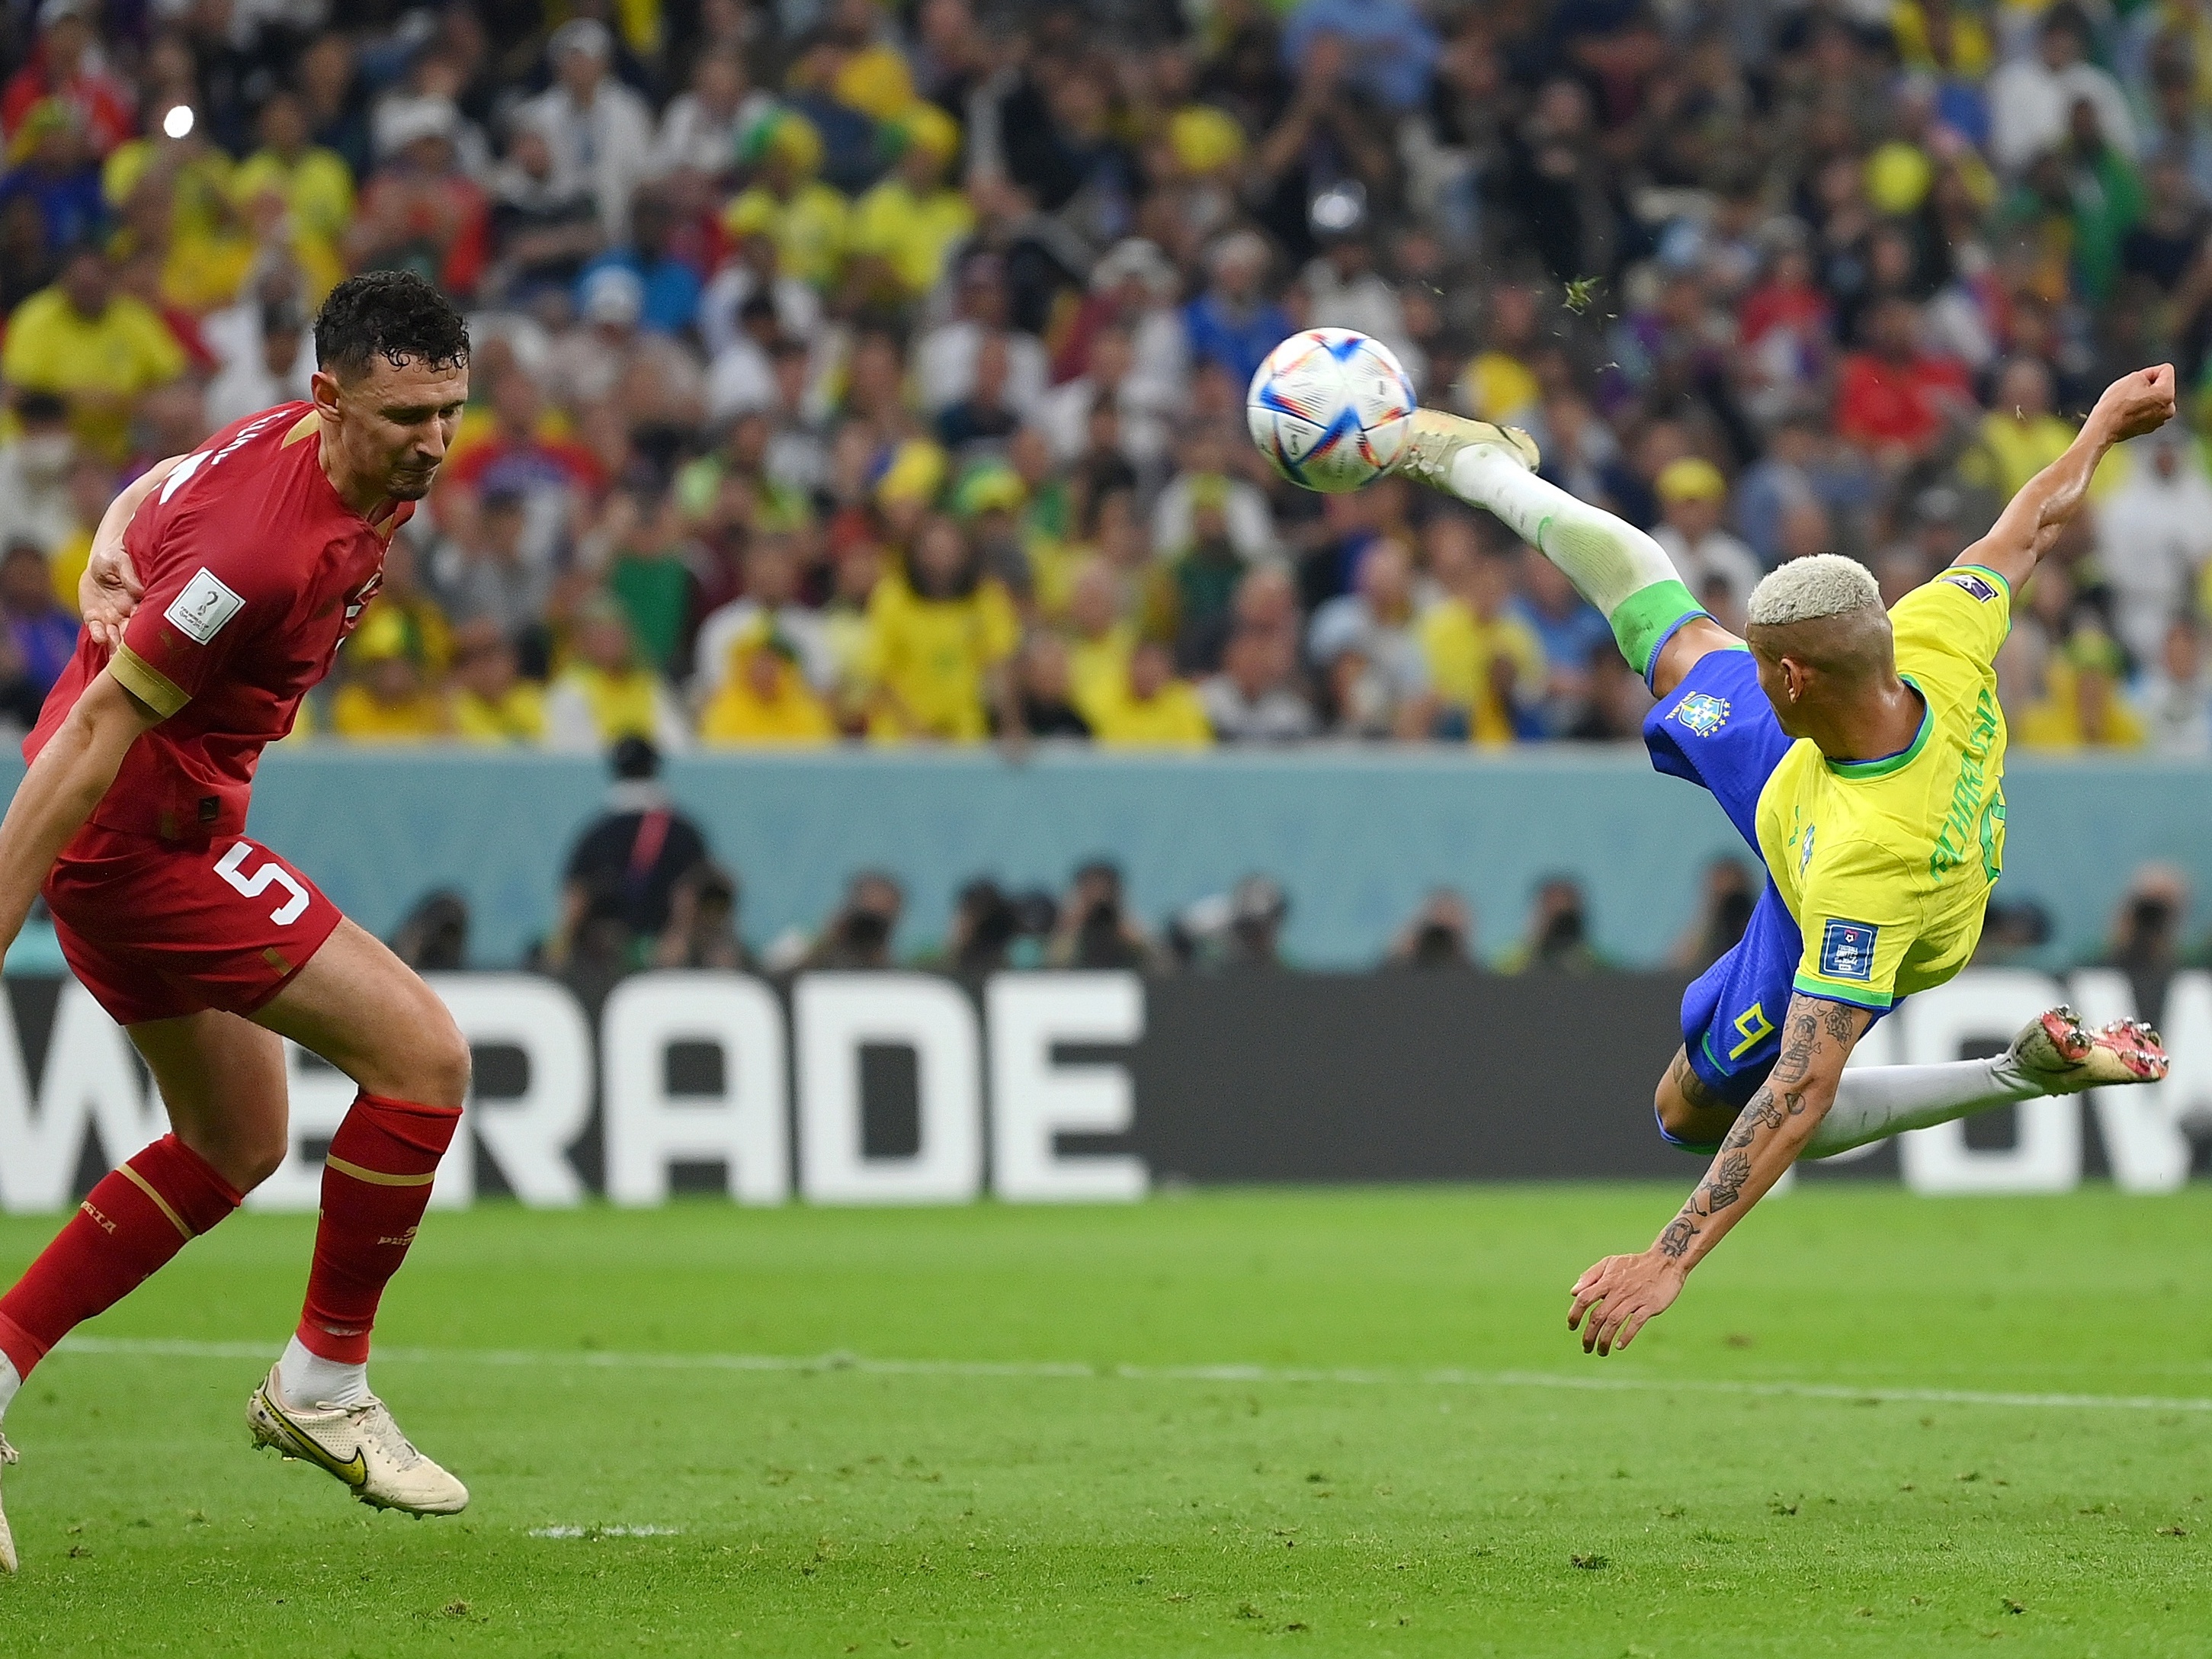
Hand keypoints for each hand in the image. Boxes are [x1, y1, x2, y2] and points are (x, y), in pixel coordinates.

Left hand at [80, 536, 144, 651]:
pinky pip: (96, 628)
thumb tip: (140, 590)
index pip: (147, 617)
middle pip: (134, 633)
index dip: (148, 626)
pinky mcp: (95, 617)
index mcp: (141, 600)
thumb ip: (129, 573)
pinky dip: (99, 634)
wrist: (101, 560)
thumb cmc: (116, 557)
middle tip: (134, 654)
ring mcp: (112, 617)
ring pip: (117, 636)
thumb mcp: (120, 560)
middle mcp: (129, 613)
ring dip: (117, 646)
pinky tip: (100, 638)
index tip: (148, 634)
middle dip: (134, 645)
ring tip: (117, 654)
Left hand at [1567, 1249, 1685, 1355]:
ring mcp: (1634, 1298)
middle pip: (1598, 1316)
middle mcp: (1618, 1290)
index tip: (1571, 1327)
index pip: (1584, 1298)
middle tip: (1586, 1348)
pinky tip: (1619, 1346)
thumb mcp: (1610, 1263)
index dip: (1575, 1314)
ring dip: (1605, 1339)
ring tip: (1600, 1351)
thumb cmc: (1635, 1264)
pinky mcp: (1650, 1305)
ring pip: (1614, 1322)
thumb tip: (1573, 1292)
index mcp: (1607, 1280)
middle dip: (1589, 1335)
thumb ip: (1590, 1276)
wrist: (1665, 1261)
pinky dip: (1626, 1335)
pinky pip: (1636, 1322)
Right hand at [2090, 364, 2176, 443]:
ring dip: (2144, 397)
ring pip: (2154, 399)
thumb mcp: (2134, 377)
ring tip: (2128, 404)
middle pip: (2161, 386)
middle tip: (2130, 393)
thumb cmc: (2116, 403)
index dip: (2149, 371)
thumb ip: (2150, 374)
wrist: (2103, 427)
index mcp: (2168, 394)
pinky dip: (2139, 409)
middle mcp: (2169, 408)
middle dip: (2148, 385)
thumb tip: (2153, 383)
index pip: (2165, 370)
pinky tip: (2127, 412)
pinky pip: (2147, 411)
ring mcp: (2160, 420)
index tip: (2136, 381)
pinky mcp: (2149, 427)